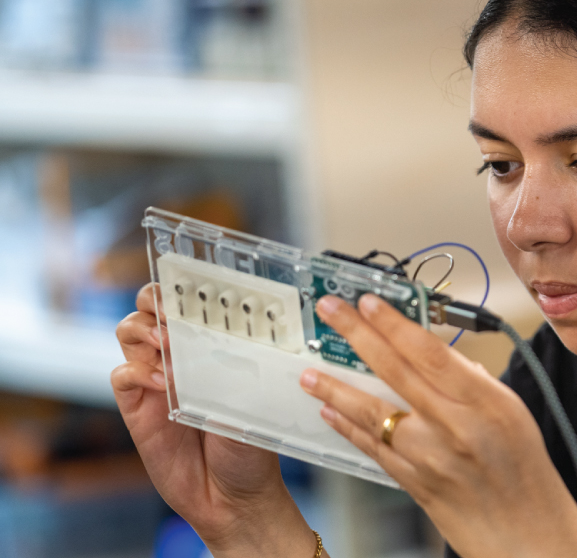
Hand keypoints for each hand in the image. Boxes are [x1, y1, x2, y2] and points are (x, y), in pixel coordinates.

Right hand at [111, 284, 316, 557]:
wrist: (234, 495)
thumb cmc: (252, 446)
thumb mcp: (255, 400)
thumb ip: (239, 369)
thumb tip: (233, 339)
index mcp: (211, 347)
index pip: (190, 303)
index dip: (184, 285)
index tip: (189, 279)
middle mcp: (180, 356)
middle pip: (149, 308)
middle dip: (153, 298)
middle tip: (167, 308)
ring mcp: (156, 380)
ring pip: (129, 333)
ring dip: (144, 330)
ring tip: (168, 344)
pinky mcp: (137, 407)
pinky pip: (122, 375)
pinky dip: (137, 371)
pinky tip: (163, 384)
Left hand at [302, 294, 576, 557]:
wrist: (525, 533)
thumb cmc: (525, 471)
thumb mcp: (514, 411)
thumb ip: (475, 381)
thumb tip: (438, 356)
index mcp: (483, 402)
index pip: (429, 351)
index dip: (393, 323)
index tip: (369, 302)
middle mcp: (453, 427)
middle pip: (394, 371)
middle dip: (356, 335)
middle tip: (330, 311)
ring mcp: (429, 458)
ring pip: (372, 413)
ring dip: (336, 389)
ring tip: (311, 371)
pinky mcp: (413, 483)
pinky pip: (372, 449)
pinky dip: (349, 428)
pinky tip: (331, 413)